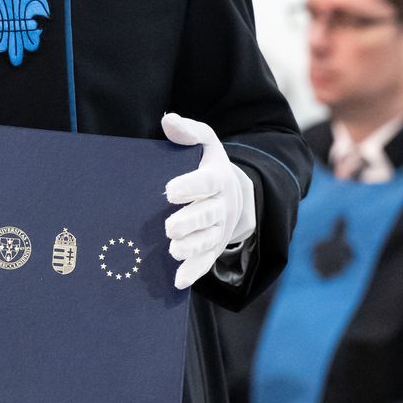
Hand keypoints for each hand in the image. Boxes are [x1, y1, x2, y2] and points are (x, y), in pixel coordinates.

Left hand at [162, 114, 256, 288]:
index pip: (206, 182)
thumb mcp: (205, 143)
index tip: (170, 190)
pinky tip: (179, 281)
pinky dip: (194, 272)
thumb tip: (168, 121)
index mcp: (218, 178)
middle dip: (190, 222)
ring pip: (208, 240)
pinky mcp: (214, 247)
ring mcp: (220, 229)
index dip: (190, 186)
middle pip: (208, 215)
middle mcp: (223, 206)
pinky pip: (206, 262)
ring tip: (173, 250)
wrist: (234, 193)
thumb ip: (188, 132)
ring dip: (191, 248)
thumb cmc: (208, 165)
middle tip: (169, 227)